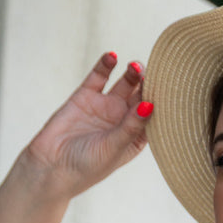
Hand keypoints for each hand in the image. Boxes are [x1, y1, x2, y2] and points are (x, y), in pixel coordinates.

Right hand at [21, 53, 150, 198]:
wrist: (50, 166)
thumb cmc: (87, 166)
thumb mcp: (114, 147)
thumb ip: (131, 126)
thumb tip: (150, 105)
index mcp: (135, 137)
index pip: (154, 116)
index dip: (162, 103)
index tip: (171, 91)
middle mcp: (123, 120)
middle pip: (142, 96)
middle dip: (150, 84)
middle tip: (154, 74)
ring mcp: (105, 106)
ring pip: (124, 84)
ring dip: (132, 73)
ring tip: (135, 66)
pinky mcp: (85, 96)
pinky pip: (99, 76)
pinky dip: (106, 65)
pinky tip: (113, 56)